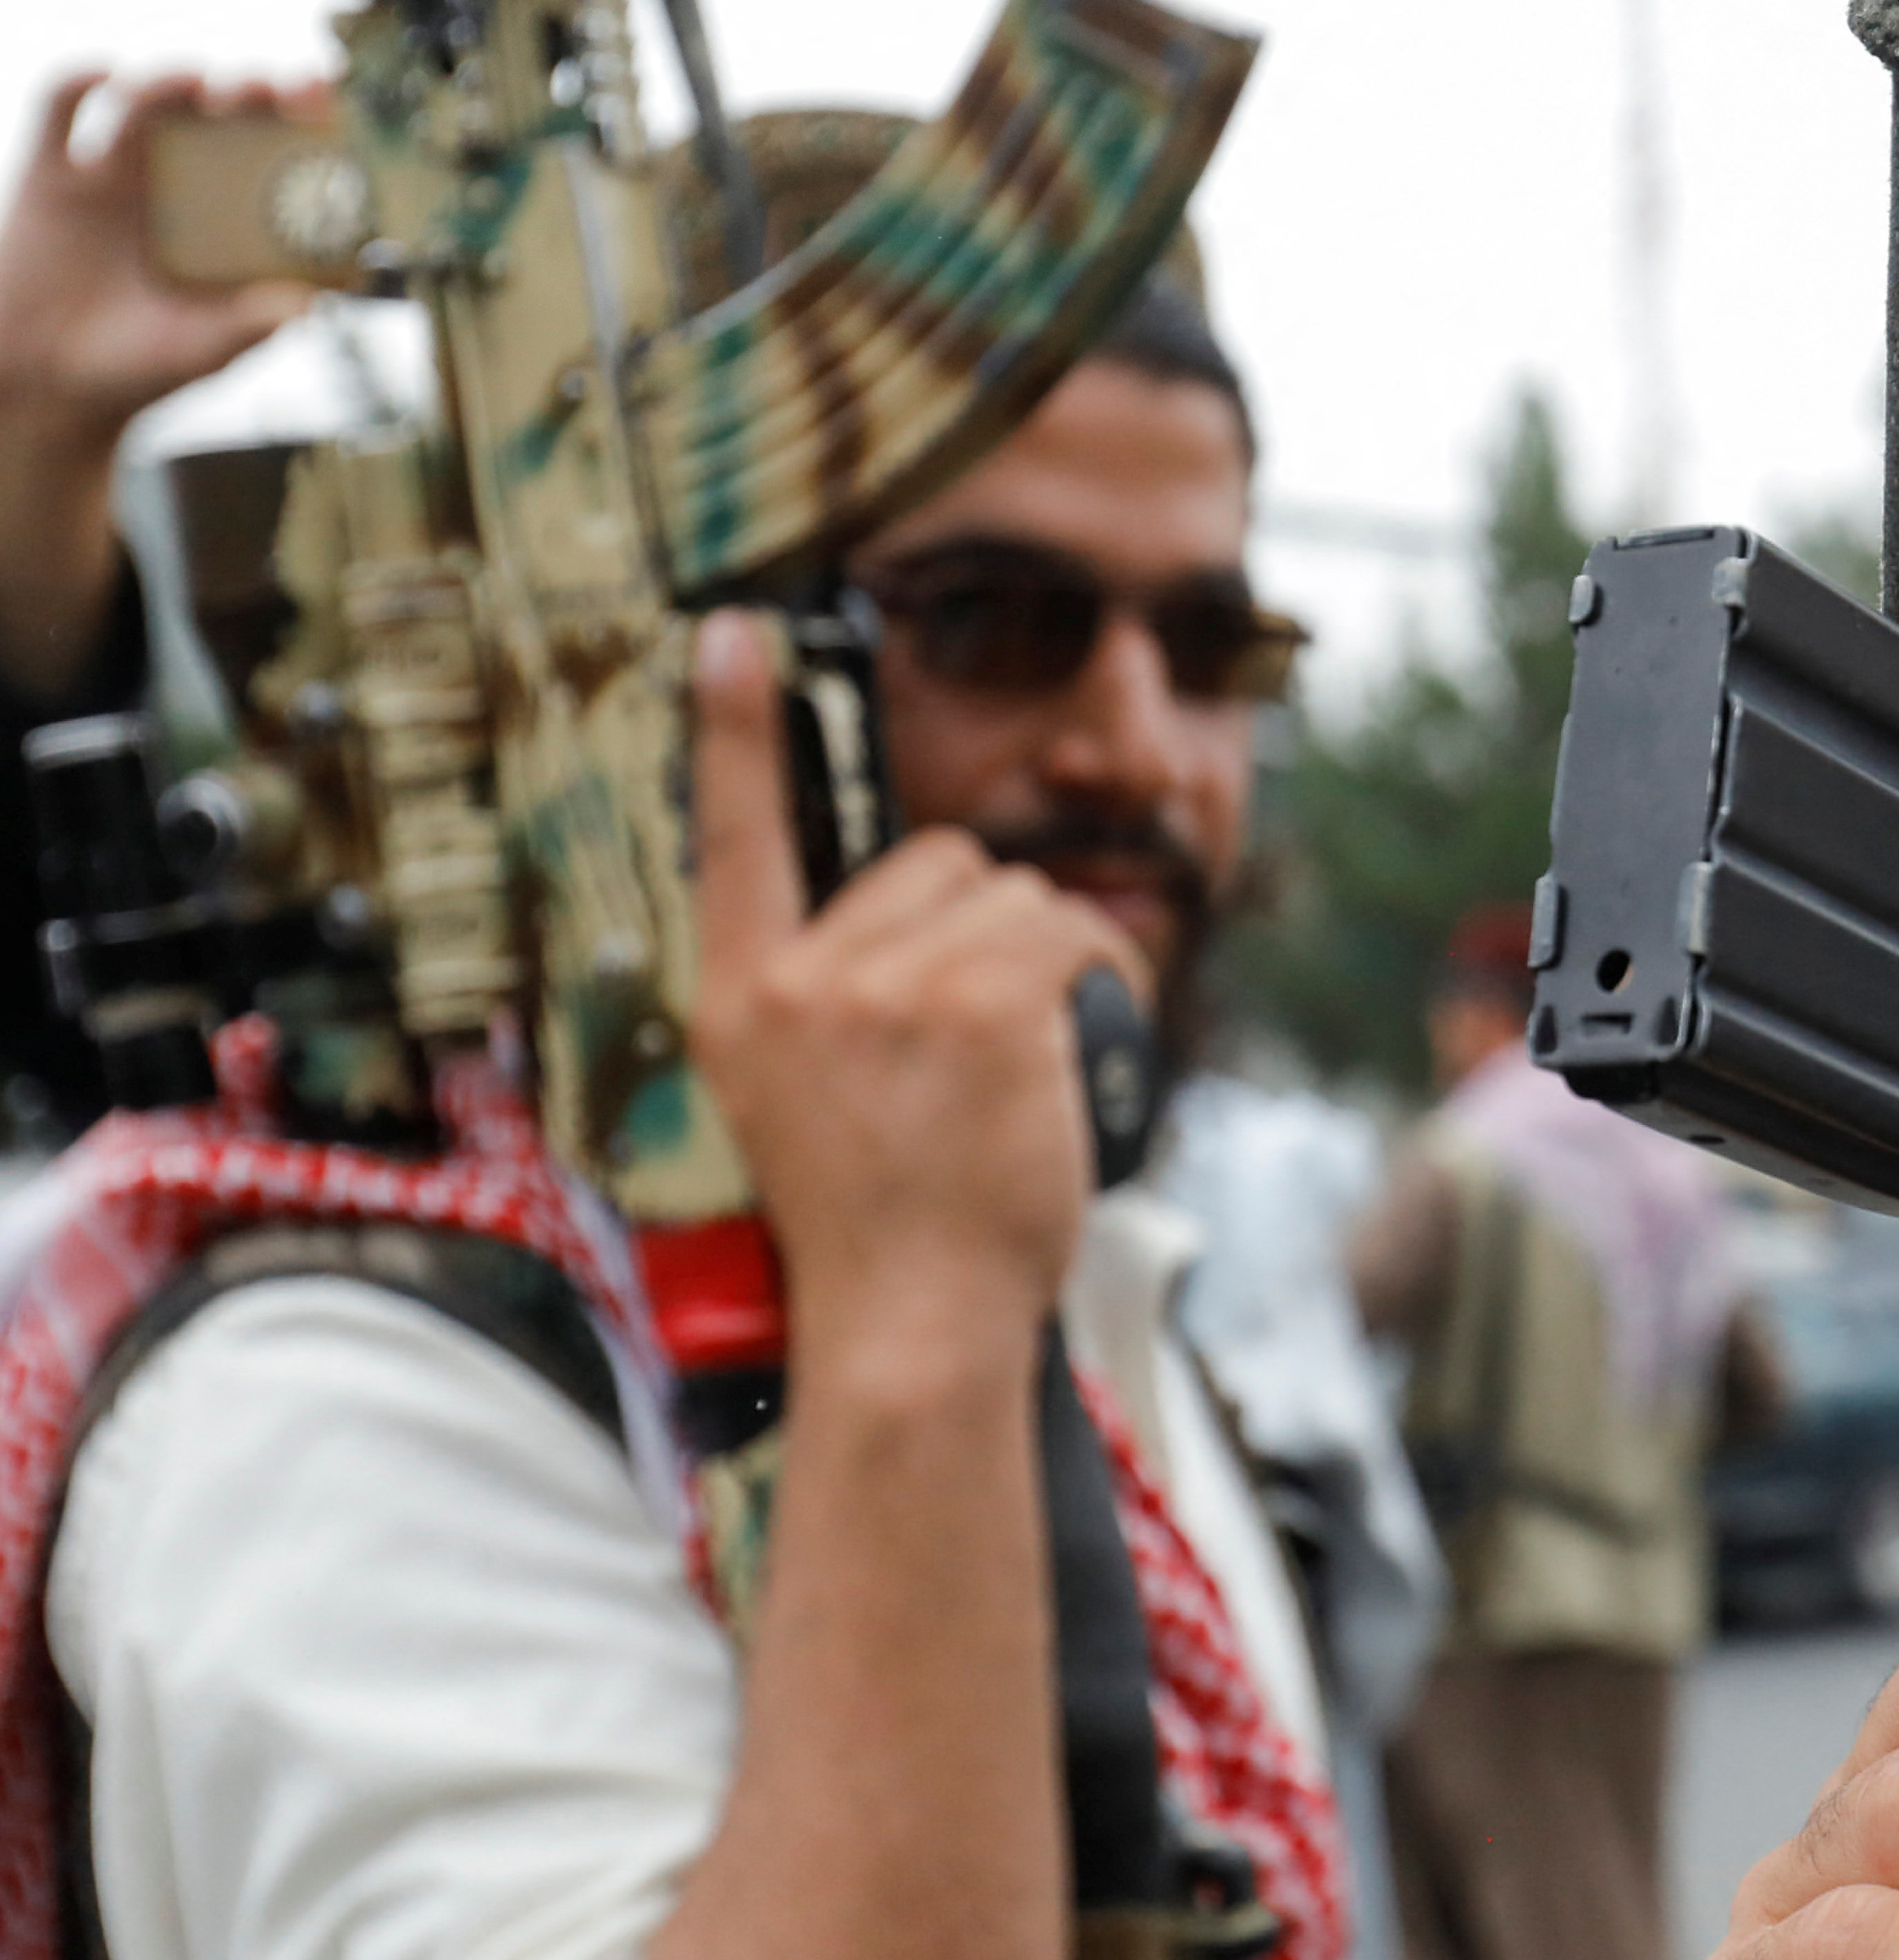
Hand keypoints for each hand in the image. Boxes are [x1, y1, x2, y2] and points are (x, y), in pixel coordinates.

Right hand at [0, 70, 322, 445]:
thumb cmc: (139, 370)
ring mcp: (117, 174)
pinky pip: (61, 106)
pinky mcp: (51, 174)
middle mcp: (180, 186)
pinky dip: (82, 78)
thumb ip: (248, 327)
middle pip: (223, 110)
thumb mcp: (201, 351)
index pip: (279, 152)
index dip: (306, 122)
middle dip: (256, 88)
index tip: (329, 108)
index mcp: (231, 219)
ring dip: (180, 79)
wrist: (46, 385)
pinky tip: (108, 73)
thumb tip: (304, 306)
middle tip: (280, 90)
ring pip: (152, 98)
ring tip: (206, 88)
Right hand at [684, 610, 1143, 1374]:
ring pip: (1014, 897)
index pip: (731, 838)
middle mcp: (801, 978)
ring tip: (1025, 1067)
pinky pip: (1074, 933)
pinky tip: (1083, 1048)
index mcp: (740, 999)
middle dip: (982, 927)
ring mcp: (887, 985)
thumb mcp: (803, 1104)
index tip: (731, 635)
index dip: (735, 731)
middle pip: (933, 864)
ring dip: (1050, 960)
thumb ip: (835, 1006)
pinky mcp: (980, 999)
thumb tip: (914, 938)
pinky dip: (1106, 977)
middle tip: (985, 1042)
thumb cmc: (882, 1230)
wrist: (909, 1324)